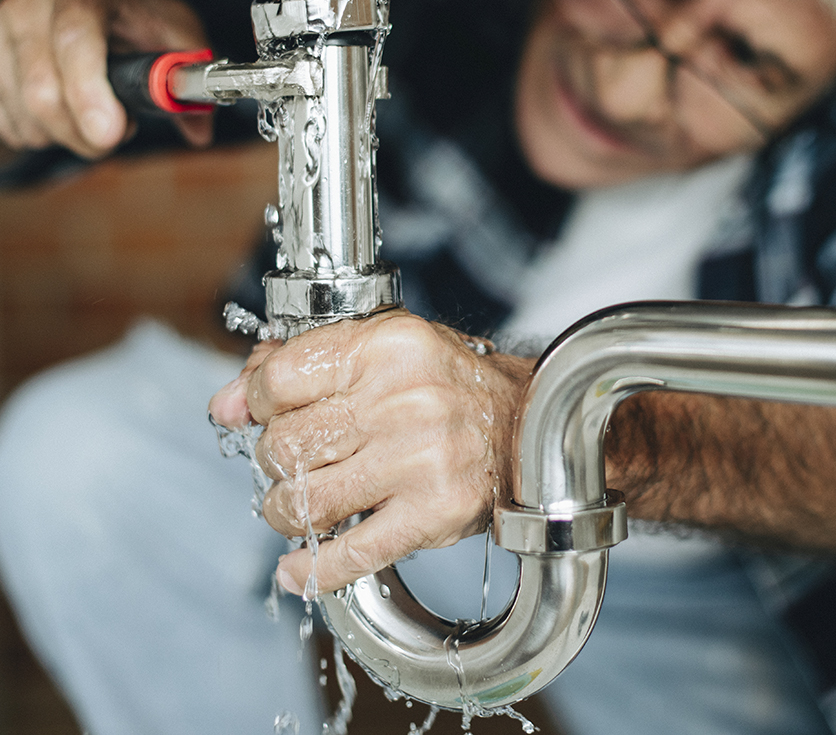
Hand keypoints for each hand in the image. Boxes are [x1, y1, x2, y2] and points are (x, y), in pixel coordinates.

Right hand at [0, 0, 212, 156]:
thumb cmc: (128, 8)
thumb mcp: (174, 28)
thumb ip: (189, 76)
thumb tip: (199, 129)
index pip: (75, 42)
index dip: (89, 94)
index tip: (110, 133)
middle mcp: (28, 2)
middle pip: (41, 90)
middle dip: (84, 132)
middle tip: (115, 133)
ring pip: (21, 112)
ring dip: (62, 134)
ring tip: (91, 114)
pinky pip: (2, 117)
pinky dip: (36, 131)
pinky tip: (60, 114)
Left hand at [208, 310, 532, 596]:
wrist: (527, 426)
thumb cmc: (449, 385)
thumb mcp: (382, 349)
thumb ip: (302, 365)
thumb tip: (225, 404)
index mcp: (388, 346)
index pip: (279, 379)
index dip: (254, 401)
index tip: (257, 412)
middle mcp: (404, 400)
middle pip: (285, 444)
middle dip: (274, 460)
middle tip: (293, 460)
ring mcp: (419, 460)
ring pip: (305, 501)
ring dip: (286, 510)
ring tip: (301, 503)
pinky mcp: (432, 514)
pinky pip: (349, 554)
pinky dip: (311, 570)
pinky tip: (296, 570)